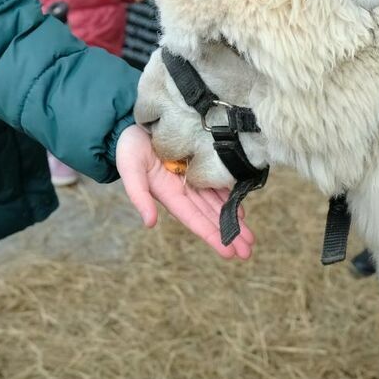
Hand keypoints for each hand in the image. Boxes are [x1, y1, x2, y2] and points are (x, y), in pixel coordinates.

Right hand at [116, 124, 254, 259]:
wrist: (131, 125)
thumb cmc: (128, 147)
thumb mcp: (130, 169)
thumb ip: (139, 196)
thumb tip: (150, 223)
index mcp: (169, 194)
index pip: (195, 219)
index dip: (212, 235)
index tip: (229, 252)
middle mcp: (183, 190)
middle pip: (210, 216)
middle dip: (228, 234)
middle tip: (247, 252)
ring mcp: (192, 178)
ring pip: (217, 203)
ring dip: (233, 219)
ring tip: (249, 238)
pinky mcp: (198, 163)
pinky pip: (217, 184)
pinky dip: (230, 197)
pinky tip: (241, 211)